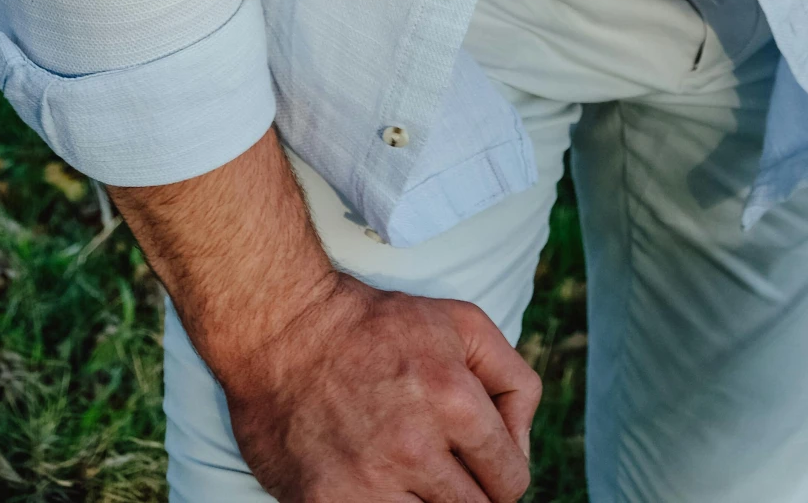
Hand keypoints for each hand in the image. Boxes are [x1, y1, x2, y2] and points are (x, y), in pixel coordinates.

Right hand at [220, 266, 541, 501]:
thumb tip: (522, 445)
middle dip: (468, 495)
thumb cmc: (378, 327)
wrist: (285, 329)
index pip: (512, 481)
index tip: (481, 465)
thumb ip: (513, 379)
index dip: (502, 475)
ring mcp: (369, 483)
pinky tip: (378, 486)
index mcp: (455, 400)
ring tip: (408, 474)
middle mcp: (415, 447)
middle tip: (443, 470)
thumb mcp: (460, 323)